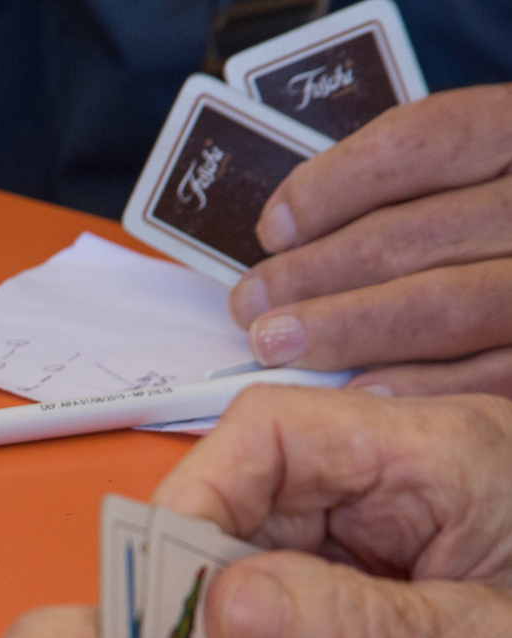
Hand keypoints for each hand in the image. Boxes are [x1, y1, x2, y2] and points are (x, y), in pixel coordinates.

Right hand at [154, 386, 511, 637]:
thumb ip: (350, 627)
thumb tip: (220, 604)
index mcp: (430, 461)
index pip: (271, 435)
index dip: (201, 496)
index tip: (170, 586)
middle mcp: (391, 497)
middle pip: (246, 510)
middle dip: (216, 598)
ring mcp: (377, 560)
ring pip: (251, 581)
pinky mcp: (367, 618)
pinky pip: (281, 637)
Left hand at [227, 84, 511, 394]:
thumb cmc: (497, 213)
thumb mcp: (475, 167)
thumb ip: (404, 185)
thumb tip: (288, 234)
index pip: (416, 144)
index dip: (329, 187)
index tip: (272, 229)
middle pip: (412, 234)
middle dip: (313, 274)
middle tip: (250, 304)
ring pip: (443, 305)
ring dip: (344, 330)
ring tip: (276, 344)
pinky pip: (493, 373)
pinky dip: (418, 385)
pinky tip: (356, 393)